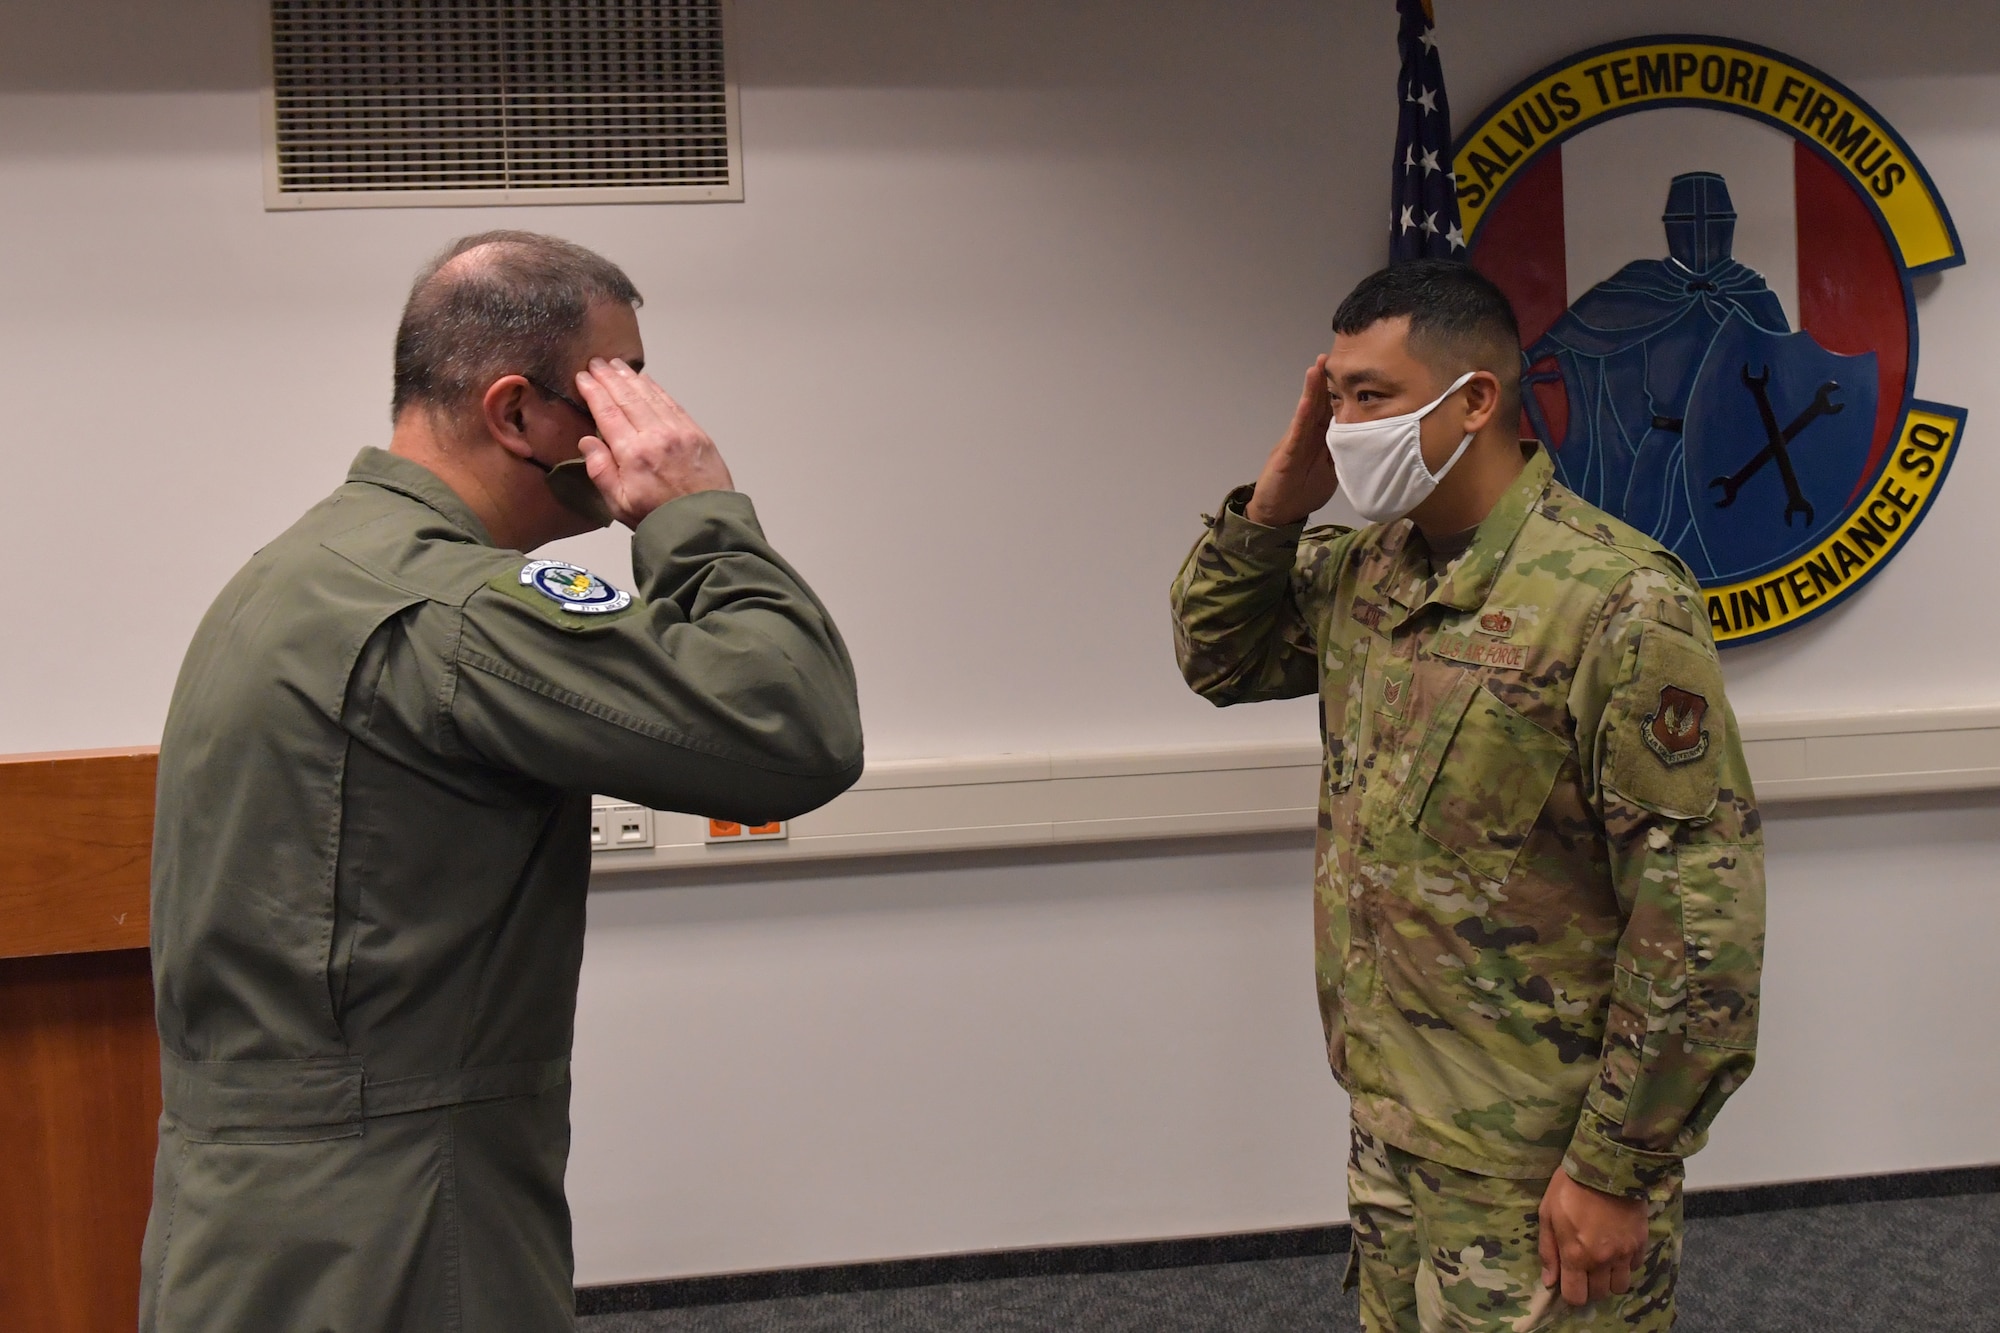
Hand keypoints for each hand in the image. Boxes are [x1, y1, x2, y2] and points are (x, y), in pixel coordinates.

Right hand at [571, 358, 734, 525]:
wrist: (703, 526)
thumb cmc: (657, 518)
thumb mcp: (618, 504)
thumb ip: (600, 470)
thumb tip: (587, 441)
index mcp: (632, 454)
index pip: (607, 413)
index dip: (594, 391)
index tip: (583, 377)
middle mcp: (655, 436)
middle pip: (627, 398)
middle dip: (610, 377)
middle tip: (596, 362)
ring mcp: (678, 432)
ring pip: (650, 396)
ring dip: (631, 378)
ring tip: (616, 365)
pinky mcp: (696, 433)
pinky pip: (671, 403)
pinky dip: (656, 389)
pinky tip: (646, 380)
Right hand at [1244, 355, 1336, 526]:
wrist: (1274, 514)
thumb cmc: (1298, 493)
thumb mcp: (1327, 474)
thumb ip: (1338, 456)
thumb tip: (1360, 443)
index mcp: (1318, 442)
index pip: (1331, 414)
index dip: (1338, 394)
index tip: (1349, 374)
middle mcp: (1307, 438)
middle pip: (1318, 406)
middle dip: (1325, 383)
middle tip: (1332, 357)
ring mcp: (1295, 444)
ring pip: (1306, 413)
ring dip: (1312, 390)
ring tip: (1317, 367)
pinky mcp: (1287, 454)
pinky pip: (1297, 433)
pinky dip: (1302, 416)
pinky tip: (1308, 400)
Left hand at [1538, 1169, 1648, 1306]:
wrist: (1606, 1166)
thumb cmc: (1569, 1188)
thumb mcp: (1547, 1214)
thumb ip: (1548, 1251)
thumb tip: (1549, 1281)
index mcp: (1576, 1255)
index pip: (1576, 1296)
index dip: (1571, 1294)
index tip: (1569, 1282)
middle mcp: (1602, 1261)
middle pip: (1599, 1293)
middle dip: (1589, 1286)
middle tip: (1584, 1269)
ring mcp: (1624, 1253)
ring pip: (1620, 1286)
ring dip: (1610, 1279)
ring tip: (1602, 1263)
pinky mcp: (1640, 1243)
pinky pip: (1635, 1267)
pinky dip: (1626, 1264)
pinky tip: (1617, 1248)